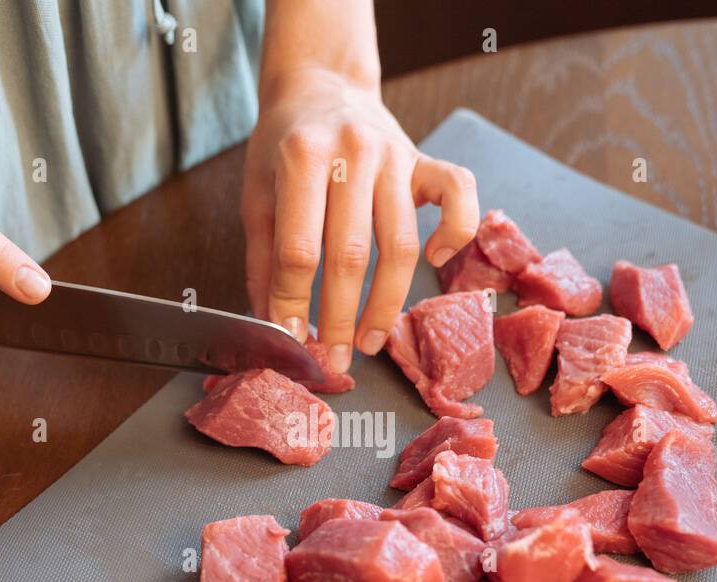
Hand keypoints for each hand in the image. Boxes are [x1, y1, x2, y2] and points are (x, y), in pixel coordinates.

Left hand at [241, 67, 478, 372]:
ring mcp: (396, 154)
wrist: (321, 86)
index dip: (295, 303)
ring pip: (400, 245)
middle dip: (340, 318)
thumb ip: (264, 260)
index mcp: (301, 156)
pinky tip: (436, 261)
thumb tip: (275, 325)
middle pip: (350, 254)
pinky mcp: (426, 160)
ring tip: (369, 342)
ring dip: (385, 304)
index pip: (299, 249)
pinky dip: (455, 233)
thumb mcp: (257, 196)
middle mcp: (353, 152)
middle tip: (335, 360)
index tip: (293, 340)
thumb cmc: (284, 147)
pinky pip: (459, 197)